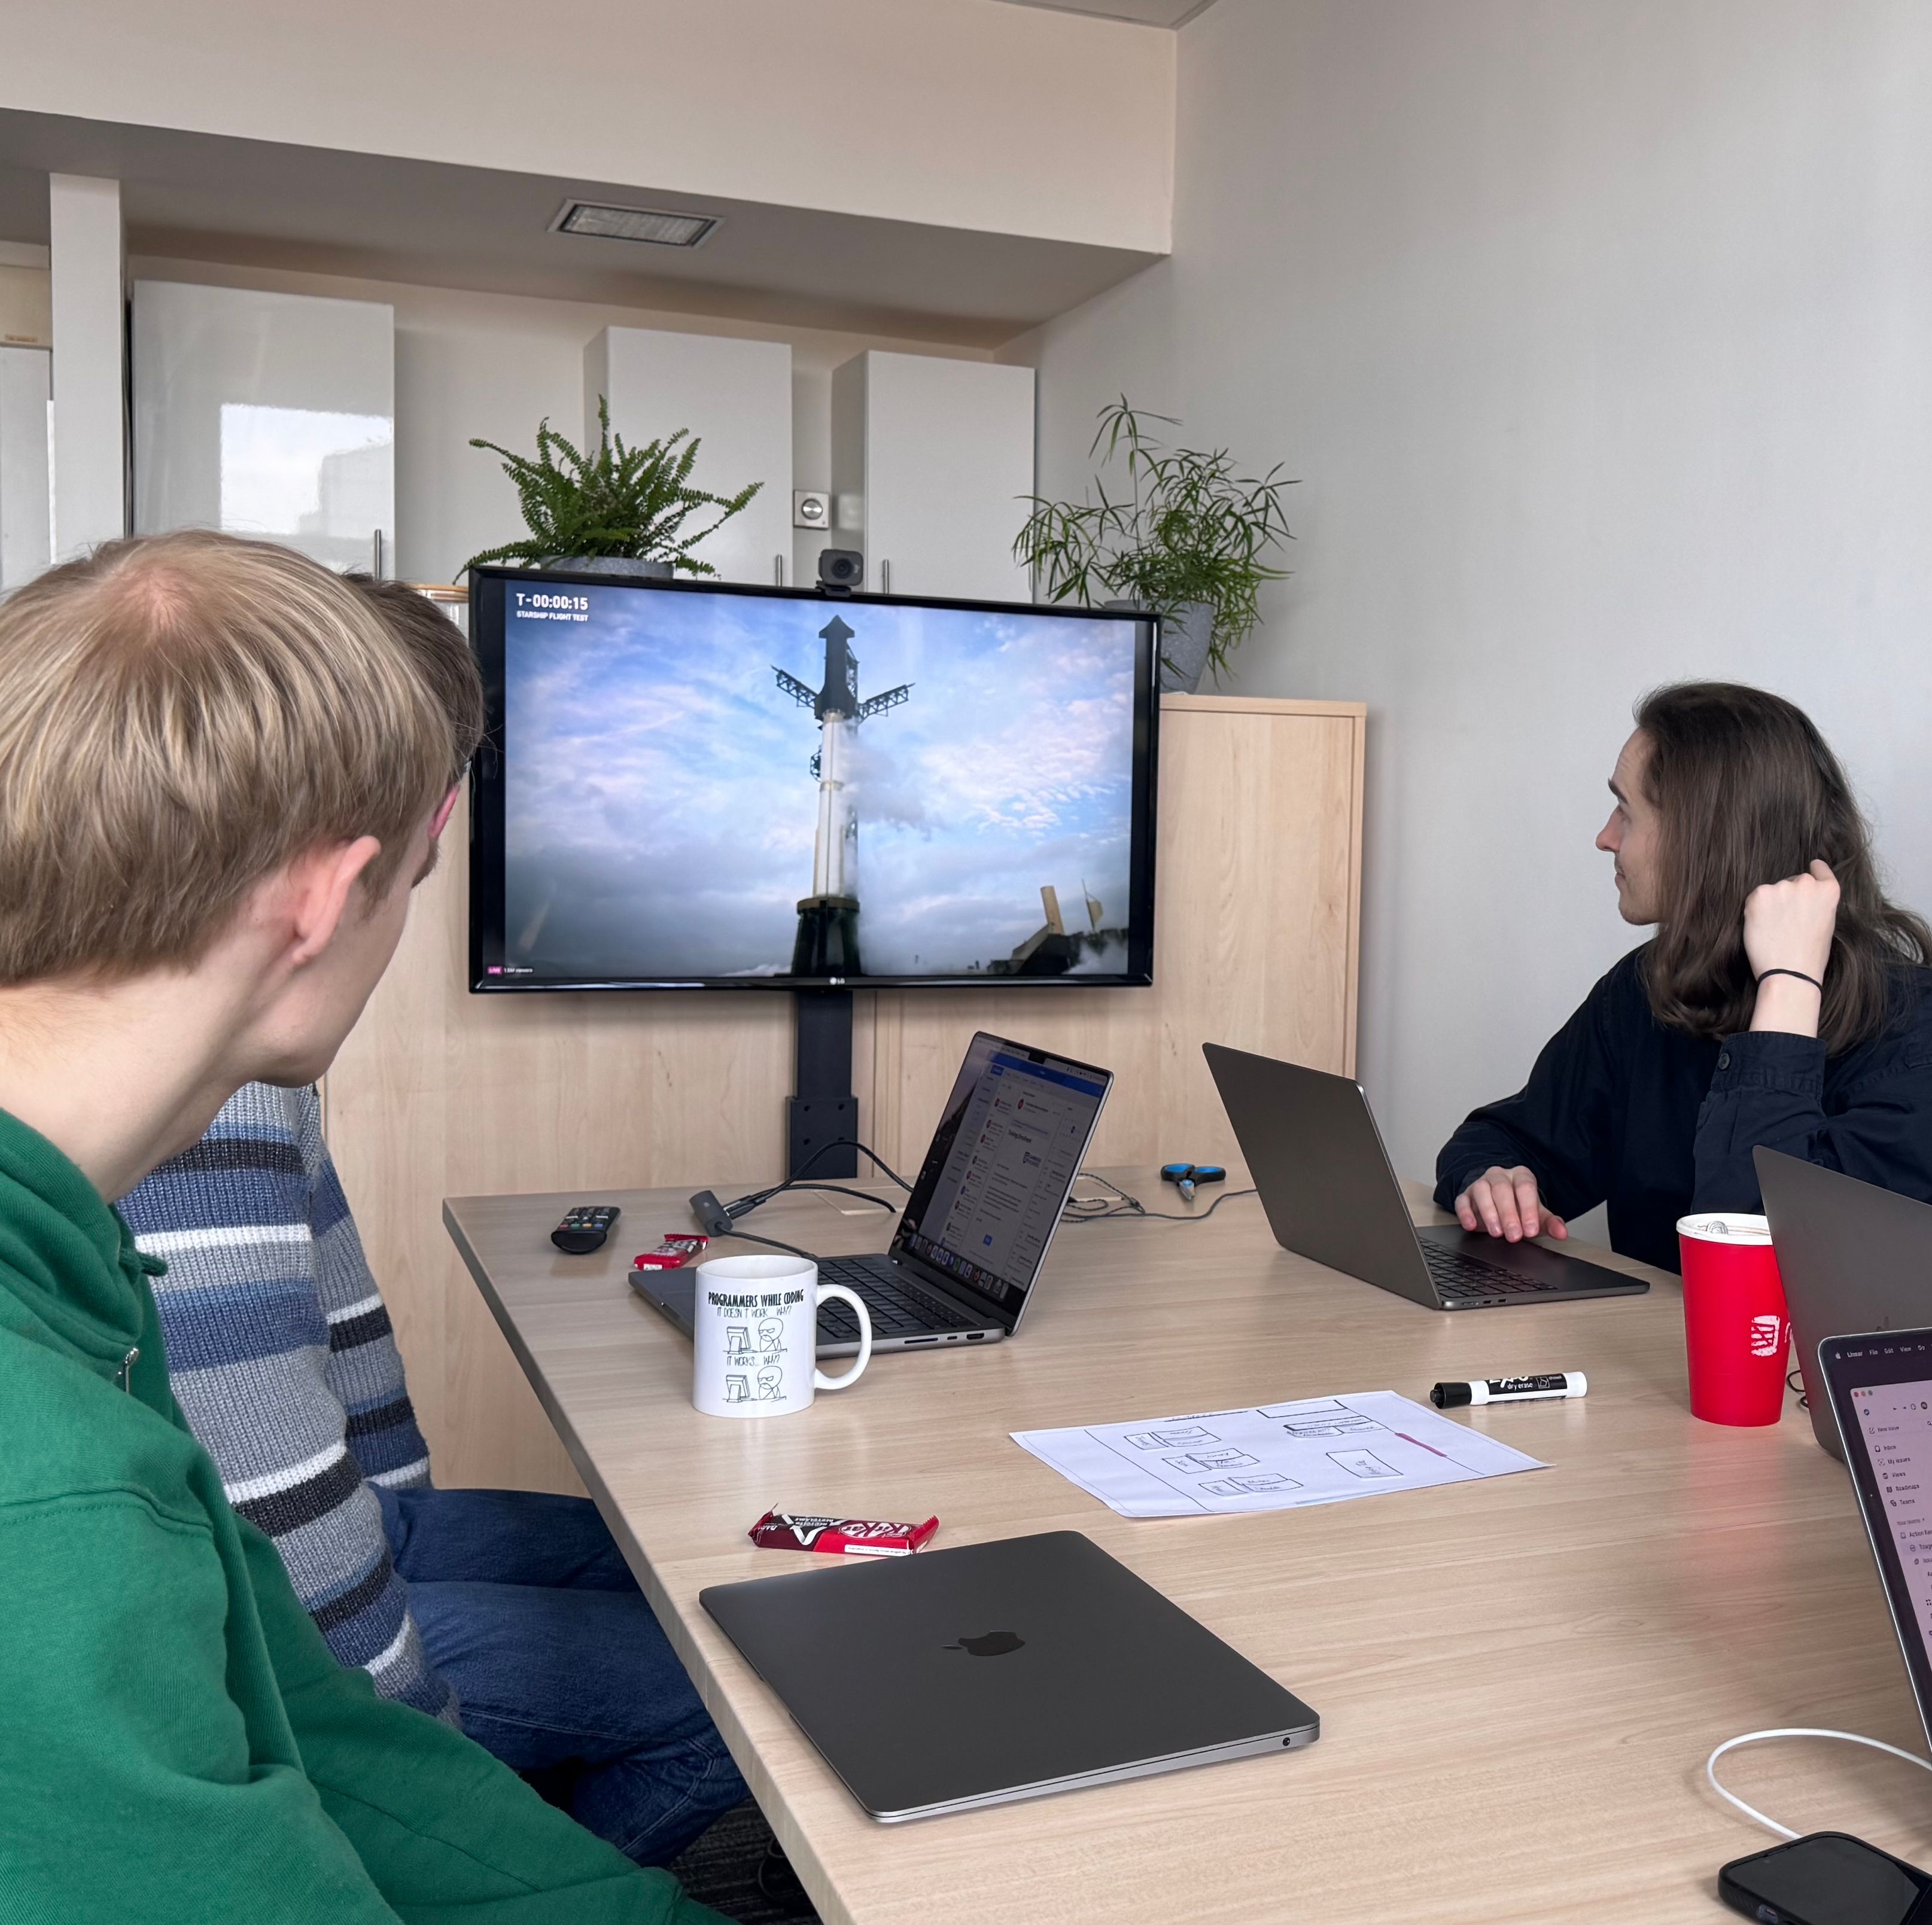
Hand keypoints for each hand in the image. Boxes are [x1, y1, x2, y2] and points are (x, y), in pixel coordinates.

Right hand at [1454, 1165, 1567, 1241]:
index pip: (1525, 1188)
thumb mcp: (1537, 1216)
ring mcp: (1480, 1183)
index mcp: (1521, 1176)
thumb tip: (1562, 1233)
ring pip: (1482, 1191)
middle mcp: (1500, 1176)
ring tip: (1496, 1233)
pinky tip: (1471, 1225)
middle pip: (1503, 1189)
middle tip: (1514, 1236)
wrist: (1498, 1204)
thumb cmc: (1519, 1209)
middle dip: (1509, 1215)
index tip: (1531, 1230)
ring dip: (1489, 1213)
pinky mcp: (1465, 1195)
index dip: (1528, 1209)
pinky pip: (1461, 1200)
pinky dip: (1465, 1213)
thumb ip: (1550, 1223)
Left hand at [1743, 859, 1838, 983]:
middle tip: (1787, 922)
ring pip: (1773, 890)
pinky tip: (1762, 927)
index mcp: (1828, 891)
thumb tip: (1802, 896)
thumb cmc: (1810, 955)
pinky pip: (1756, 898)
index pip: (1820, 871)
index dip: (1816, 869)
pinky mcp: (1759, 895)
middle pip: (1793, 881)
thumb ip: (1817, 903)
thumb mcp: (1825, 923)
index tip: (1813, 866)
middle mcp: (1806, 883)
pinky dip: (1756, 909)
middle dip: (1790, 896)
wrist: (1789, 971)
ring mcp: (1782, 887)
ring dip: (1772, 903)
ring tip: (1775, 928)